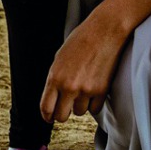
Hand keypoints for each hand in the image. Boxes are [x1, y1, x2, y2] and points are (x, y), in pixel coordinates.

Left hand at [40, 9, 126, 123]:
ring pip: (79, 112)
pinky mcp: (102, 91)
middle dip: (62, 114)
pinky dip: (93, 103)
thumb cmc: (80, 41)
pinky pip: (94, 109)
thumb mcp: (59, 58)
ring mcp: (86, 90)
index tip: (48, 118)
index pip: (46, 108)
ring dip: (79, 105)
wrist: (105, 31)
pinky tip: (94, 89)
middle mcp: (69, 86)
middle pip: (61, 117)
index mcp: (54, 77)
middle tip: (65, 108)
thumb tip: (52, 100)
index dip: (46, 116)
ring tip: (83, 88)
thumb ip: (55, 79)